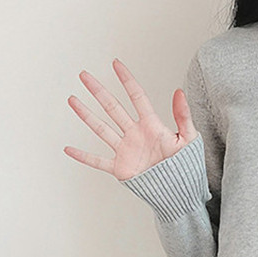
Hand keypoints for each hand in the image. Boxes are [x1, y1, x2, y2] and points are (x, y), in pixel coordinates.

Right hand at [64, 58, 198, 180]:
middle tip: (84, 75)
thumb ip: (183, 116)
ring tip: (73, 100)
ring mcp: (126, 151)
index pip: (137, 97)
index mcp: (151, 126)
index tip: (116, 64)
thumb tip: (180, 92)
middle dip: (98, 91)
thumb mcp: (189, 139)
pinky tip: (69, 149)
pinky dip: (83, 157)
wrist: (181, 192)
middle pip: (113, 108)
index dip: (127, 80)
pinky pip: (98, 161)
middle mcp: (135, 135)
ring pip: (102, 129)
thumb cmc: (187, 167)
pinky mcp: (121, 168)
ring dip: (86, 115)